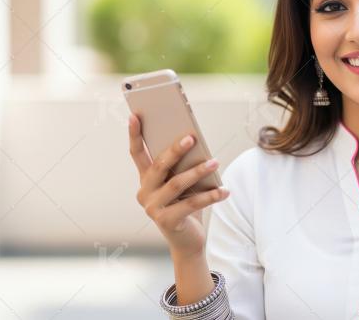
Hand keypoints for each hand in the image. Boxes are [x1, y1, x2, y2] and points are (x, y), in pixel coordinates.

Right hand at [128, 114, 229, 258]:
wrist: (187, 242)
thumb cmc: (186, 206)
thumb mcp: (182, 184)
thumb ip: (182, 168)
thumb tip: (194, 143)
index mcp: (145, 180)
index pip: (137, 154)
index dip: (134, 135)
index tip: (134, 115)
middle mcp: (144, 193)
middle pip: (158, 166)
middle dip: (175, 150)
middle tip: (191, 137)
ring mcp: (153, 209)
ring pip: (176, 184)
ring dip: (198, 172)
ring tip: (215, 162)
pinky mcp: (167, 222)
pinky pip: (191, 205)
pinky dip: (210, 196)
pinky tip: (224, 191)